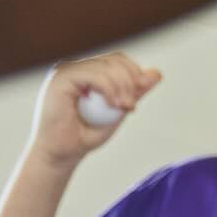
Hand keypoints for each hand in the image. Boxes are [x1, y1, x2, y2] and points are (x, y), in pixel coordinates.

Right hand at [29, 53, 160, 168]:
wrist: (58, 157)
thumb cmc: (82, 138)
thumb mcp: (115, 114)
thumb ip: (133, 93)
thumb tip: (158, 73)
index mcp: (86, 72)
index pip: (116, 61)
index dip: (133, 74)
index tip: (137, 101)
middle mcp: (76, 68)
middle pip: (114, 60)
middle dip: (130, 81)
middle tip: (132, 106)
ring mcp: (67, 70)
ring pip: (106, 66)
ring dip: (122, 87)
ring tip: (126, 108)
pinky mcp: (61, 78)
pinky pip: (94, 75)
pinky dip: (109, 88)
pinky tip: (114, 105)